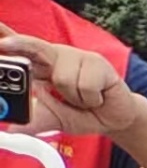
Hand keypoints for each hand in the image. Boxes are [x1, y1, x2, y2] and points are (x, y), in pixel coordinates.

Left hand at [0, 30, 134, 137]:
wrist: (114, 120)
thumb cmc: (81, 113)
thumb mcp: (52, 119)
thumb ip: (32, 121)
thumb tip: (11, 128)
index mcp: (38, 65)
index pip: (17, 46)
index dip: (5, 39)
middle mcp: (54, 55)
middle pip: (32, 45)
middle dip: (17, 45)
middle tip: (7, 49)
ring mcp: (75, 56)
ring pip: (62, 78)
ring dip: (73, 98)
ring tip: (82, 99)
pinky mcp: (96, 62)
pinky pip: (85, 85)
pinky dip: (90, 99)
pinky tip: (96, 97)